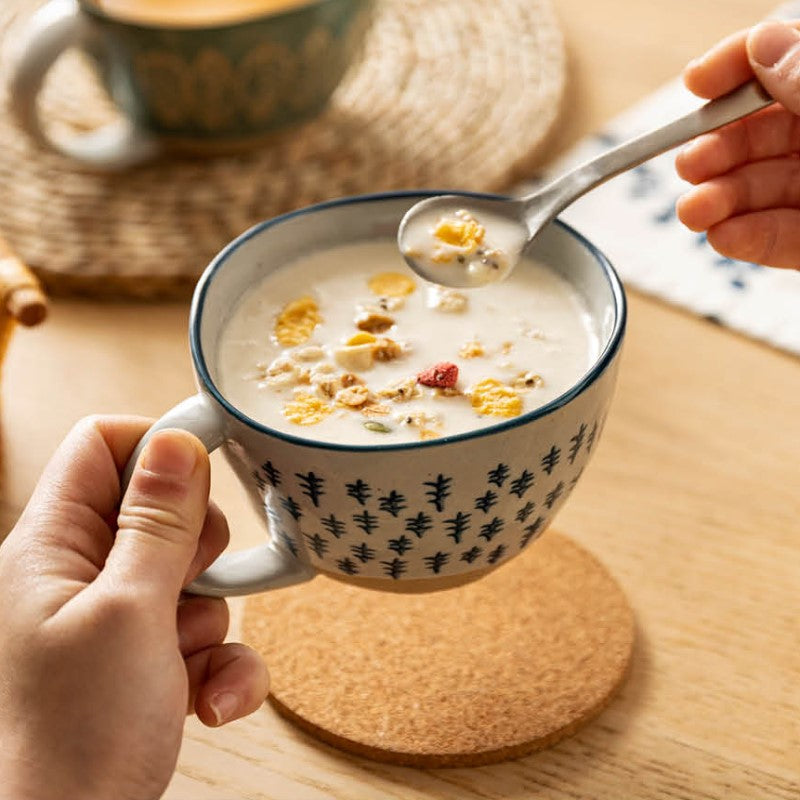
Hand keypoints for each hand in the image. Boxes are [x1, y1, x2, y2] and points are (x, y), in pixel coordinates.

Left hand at [0, 418, 268, 799]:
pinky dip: (221, 669)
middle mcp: (81, 577)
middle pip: (161, 512)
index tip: (214, 462)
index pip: (102, 447)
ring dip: (213, 621)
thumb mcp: (129, 612)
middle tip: (189, 582)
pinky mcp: (146, 665)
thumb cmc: (71, 738)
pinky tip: (211, 704)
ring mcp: (115, 623)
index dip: (158, 445)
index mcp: (53, 547)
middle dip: (198, 549)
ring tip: (185, 665)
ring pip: (192, 580)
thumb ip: (158, 522)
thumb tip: (180, 438)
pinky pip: (204, 640)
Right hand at [676, 21, 799, 267]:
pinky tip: (725, 237)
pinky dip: (754, 239)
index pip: (784, 61)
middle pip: (766, 132)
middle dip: (720, 149)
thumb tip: (763, 43)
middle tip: (689, 163)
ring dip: (724, 200)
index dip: (737, 66)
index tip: (695, 82)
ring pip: (769, 188)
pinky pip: (789, 239)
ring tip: (694, 212)